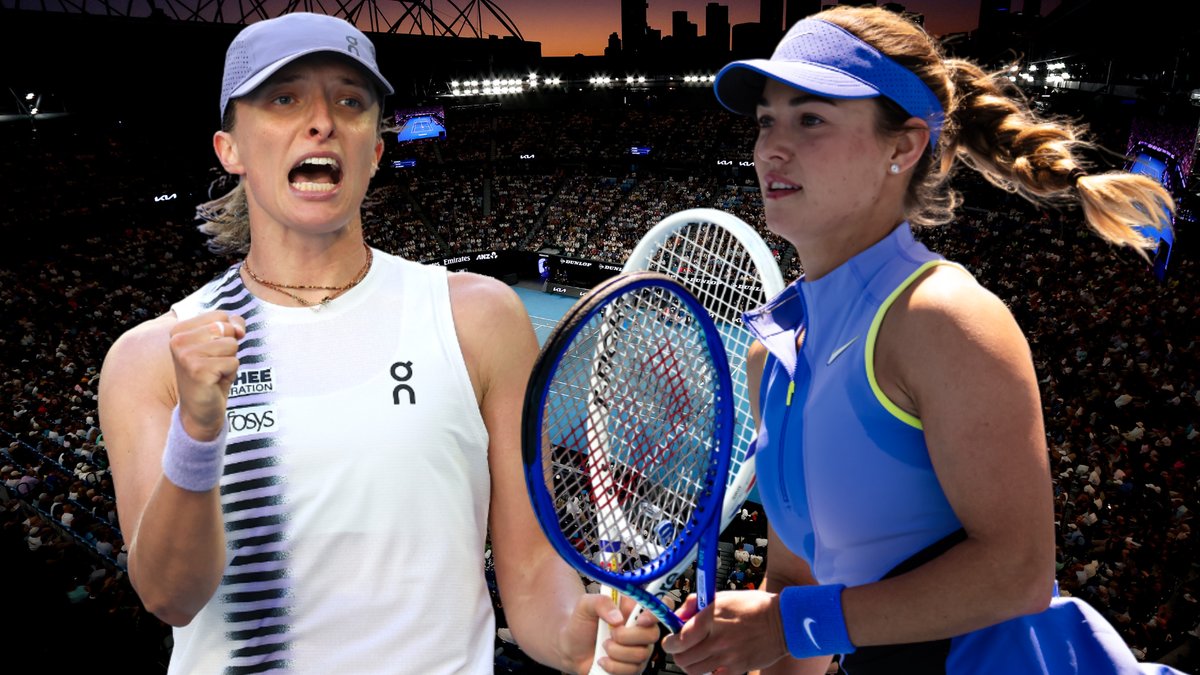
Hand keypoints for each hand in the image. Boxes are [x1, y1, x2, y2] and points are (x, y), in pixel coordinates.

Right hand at [169, 311, 245, 439]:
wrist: (200, 410)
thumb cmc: (212, 374)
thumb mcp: (221, 344)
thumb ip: (232, 325)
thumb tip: (238, 329)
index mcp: (179, 329)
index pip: (221, 315)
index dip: (228, 334)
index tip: (212, 352)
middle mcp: (178, 340)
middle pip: (227, 328)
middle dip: (229, 348)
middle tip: (214, 365)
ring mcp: (186, 355)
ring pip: (231, 345)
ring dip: (229, 362)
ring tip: (214, 373)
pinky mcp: (198, 370)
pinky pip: (233, 362)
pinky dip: (230, 374)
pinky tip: (215, 382)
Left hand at [561, 593, 660, 674]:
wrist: (572, 647)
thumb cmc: (581, 623)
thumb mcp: (586, 605)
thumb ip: (601, 602)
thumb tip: (618, 618)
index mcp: (634, 609)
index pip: (661, 605)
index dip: (656, 613)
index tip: (640, 620)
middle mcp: (642, 629)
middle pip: (653, 634)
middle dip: (627, 636)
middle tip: (611, 633)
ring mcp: (640, 649)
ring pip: (641, 655)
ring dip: (616, 652)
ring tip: (604, 646)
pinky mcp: (633, 667)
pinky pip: (632, 671)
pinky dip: (613, 666)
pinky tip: (604, 660)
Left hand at [662, 590, 787, 674]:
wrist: (783, 622)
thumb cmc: (753, 606)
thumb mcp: (722, 597)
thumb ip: (695, 604)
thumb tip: (678, 616)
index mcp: (711, 617)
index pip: (679, 639)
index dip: (669, 642)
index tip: (670, 640)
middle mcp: (717, 639)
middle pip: (682, 658)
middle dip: (677, 653)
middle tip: (681, 648)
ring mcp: (727, 656)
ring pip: (693, 670)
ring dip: (690, 664)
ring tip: (696, 655)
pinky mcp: (737, 668)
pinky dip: (708, 671)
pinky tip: (712, 661)